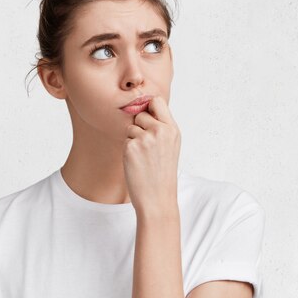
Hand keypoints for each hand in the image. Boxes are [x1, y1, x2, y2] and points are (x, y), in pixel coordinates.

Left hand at [123, 95, 180, 216]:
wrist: (157, 197)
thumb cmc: (163, 172)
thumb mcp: (171, 145)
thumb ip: (162, 126)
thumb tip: (145, 108)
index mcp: (172, 129)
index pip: (157, 101)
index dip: (149, 107)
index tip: (148, 119)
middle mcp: (160, 130)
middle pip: (141, 113)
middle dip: (139, 126)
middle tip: (147, 146)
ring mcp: (145, 138)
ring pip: (131, 127)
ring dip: (133, 139)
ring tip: (144, 156)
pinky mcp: (131, 147)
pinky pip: (125, 139)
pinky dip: (128, 150)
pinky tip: (137, 162)